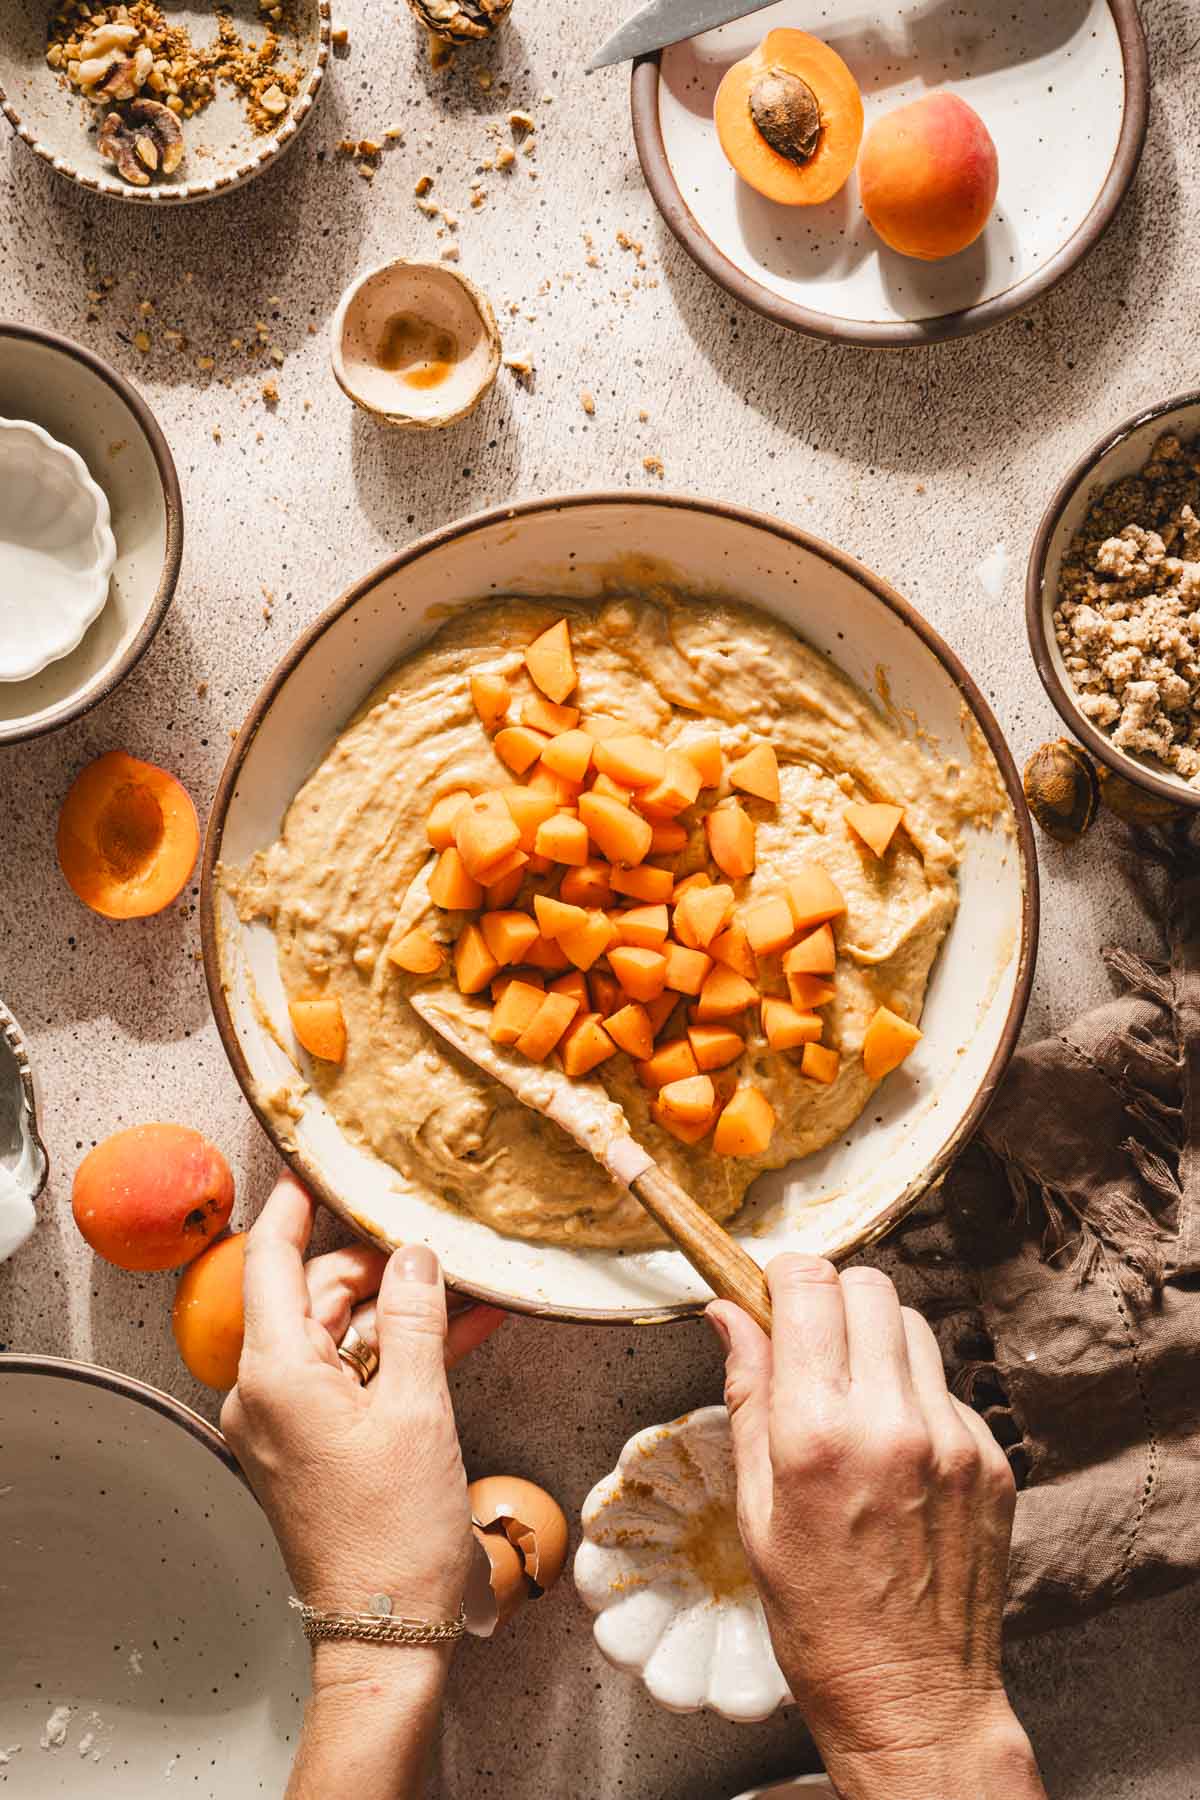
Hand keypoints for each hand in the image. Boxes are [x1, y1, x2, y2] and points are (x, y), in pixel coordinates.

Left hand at [221, 1172, 505, 1634]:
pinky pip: (354, 1379)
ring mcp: (288, 1422)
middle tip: (441, 1246)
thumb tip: (416, 1255)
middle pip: (316, 1296)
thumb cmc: (395, 1531)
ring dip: (403, 1312)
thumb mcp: (420, 1408)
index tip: (315, 1167)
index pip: (272, 1261)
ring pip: (343, 1336)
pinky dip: (401, 1357)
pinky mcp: (314, 1446)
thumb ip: (417, 1319)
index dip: (295, 1208)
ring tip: (469, 1287)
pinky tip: (463, 1331)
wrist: (387, 1631)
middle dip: (380, 1267)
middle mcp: (266, 1392)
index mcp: (275, 1373)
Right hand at [709, 1257, 1044, 1799]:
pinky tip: (896, 1452)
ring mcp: (952, 1439)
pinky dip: (915, 1396)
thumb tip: (728, 1313)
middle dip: (831, 1299)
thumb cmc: (818, 1617)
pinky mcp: (992, 1460)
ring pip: (914, 1326)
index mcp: (817, 1433)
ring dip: (877, 1340)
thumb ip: (747, 1395)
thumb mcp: (754, 1509)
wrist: (912, 1697)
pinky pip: (948, 1387)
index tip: (771, 1294)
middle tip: (809, 1344)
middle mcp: (891, 1422)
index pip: (809, 1285)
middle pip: (869, 1286)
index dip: (783, 1276)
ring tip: (854, 1398)